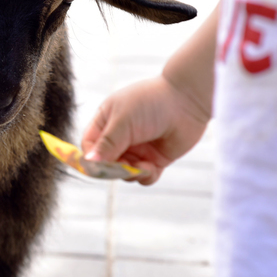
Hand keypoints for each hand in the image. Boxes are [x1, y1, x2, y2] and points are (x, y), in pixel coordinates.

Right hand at [81, 75, 210, 184]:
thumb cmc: (151, 103)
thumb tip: (88, 162)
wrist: (188, 100)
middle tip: (124, 167)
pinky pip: (143, 177)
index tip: (97, 167)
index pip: (90, 146)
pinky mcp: (155, 159)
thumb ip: (106, 144)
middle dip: (113, 169)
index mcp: (106, 122)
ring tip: (144, 165)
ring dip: (131, 173)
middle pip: (105, 163)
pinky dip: (145, 176)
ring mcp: (138, 149)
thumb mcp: (123, 121)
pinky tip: (152, 167)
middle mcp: (120, 137)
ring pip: (123, 172)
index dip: (91, 158)